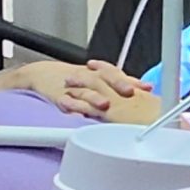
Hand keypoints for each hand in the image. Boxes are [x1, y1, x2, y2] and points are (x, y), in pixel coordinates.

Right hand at [22, 60, 139, 118]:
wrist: (43, 74)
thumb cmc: (75, 79)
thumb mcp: (96, 77)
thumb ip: (118, 83)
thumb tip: (144, 90)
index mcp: (100, 74)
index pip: (119, 75)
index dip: (133, 80)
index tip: (146, 87)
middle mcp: (89, 78)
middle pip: (105, 79)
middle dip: (118, 85)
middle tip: (130, 92)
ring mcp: (74, 88)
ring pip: (86, 91)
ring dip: (95, 97)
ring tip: (104, 104)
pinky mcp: (59, 97)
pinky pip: (66, 102)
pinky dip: (71, 107)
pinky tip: (77, 115)